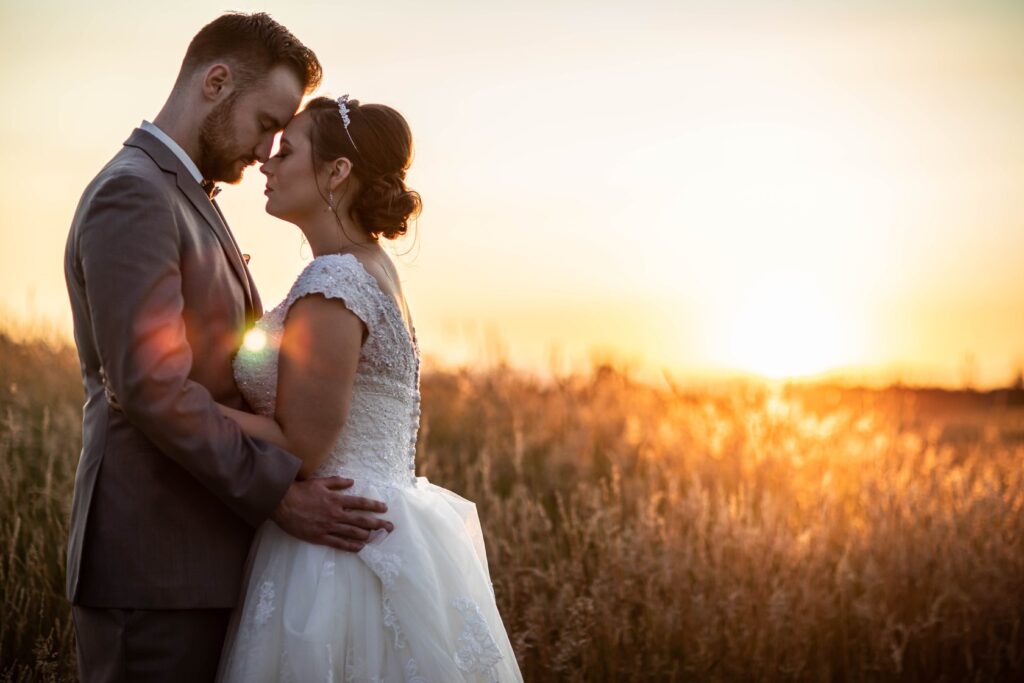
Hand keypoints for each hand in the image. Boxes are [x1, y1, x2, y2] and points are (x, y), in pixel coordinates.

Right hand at [271, 477, 393, 551]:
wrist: (281, 503)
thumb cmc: (300, 491)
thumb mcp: (320, 482)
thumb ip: (337, 482)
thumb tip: (352, 482)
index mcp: (336, 499)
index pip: (360, 503)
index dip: (374, 506)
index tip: (385, 508)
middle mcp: (335, 514)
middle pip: (361, 520)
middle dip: (378, 524)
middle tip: (390, 527)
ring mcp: (328, 526)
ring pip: (353, 533)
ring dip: (368, 535)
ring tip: (379, 537)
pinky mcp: (320, 537)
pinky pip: (339, 543)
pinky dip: (351, 546)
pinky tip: (360, 547)